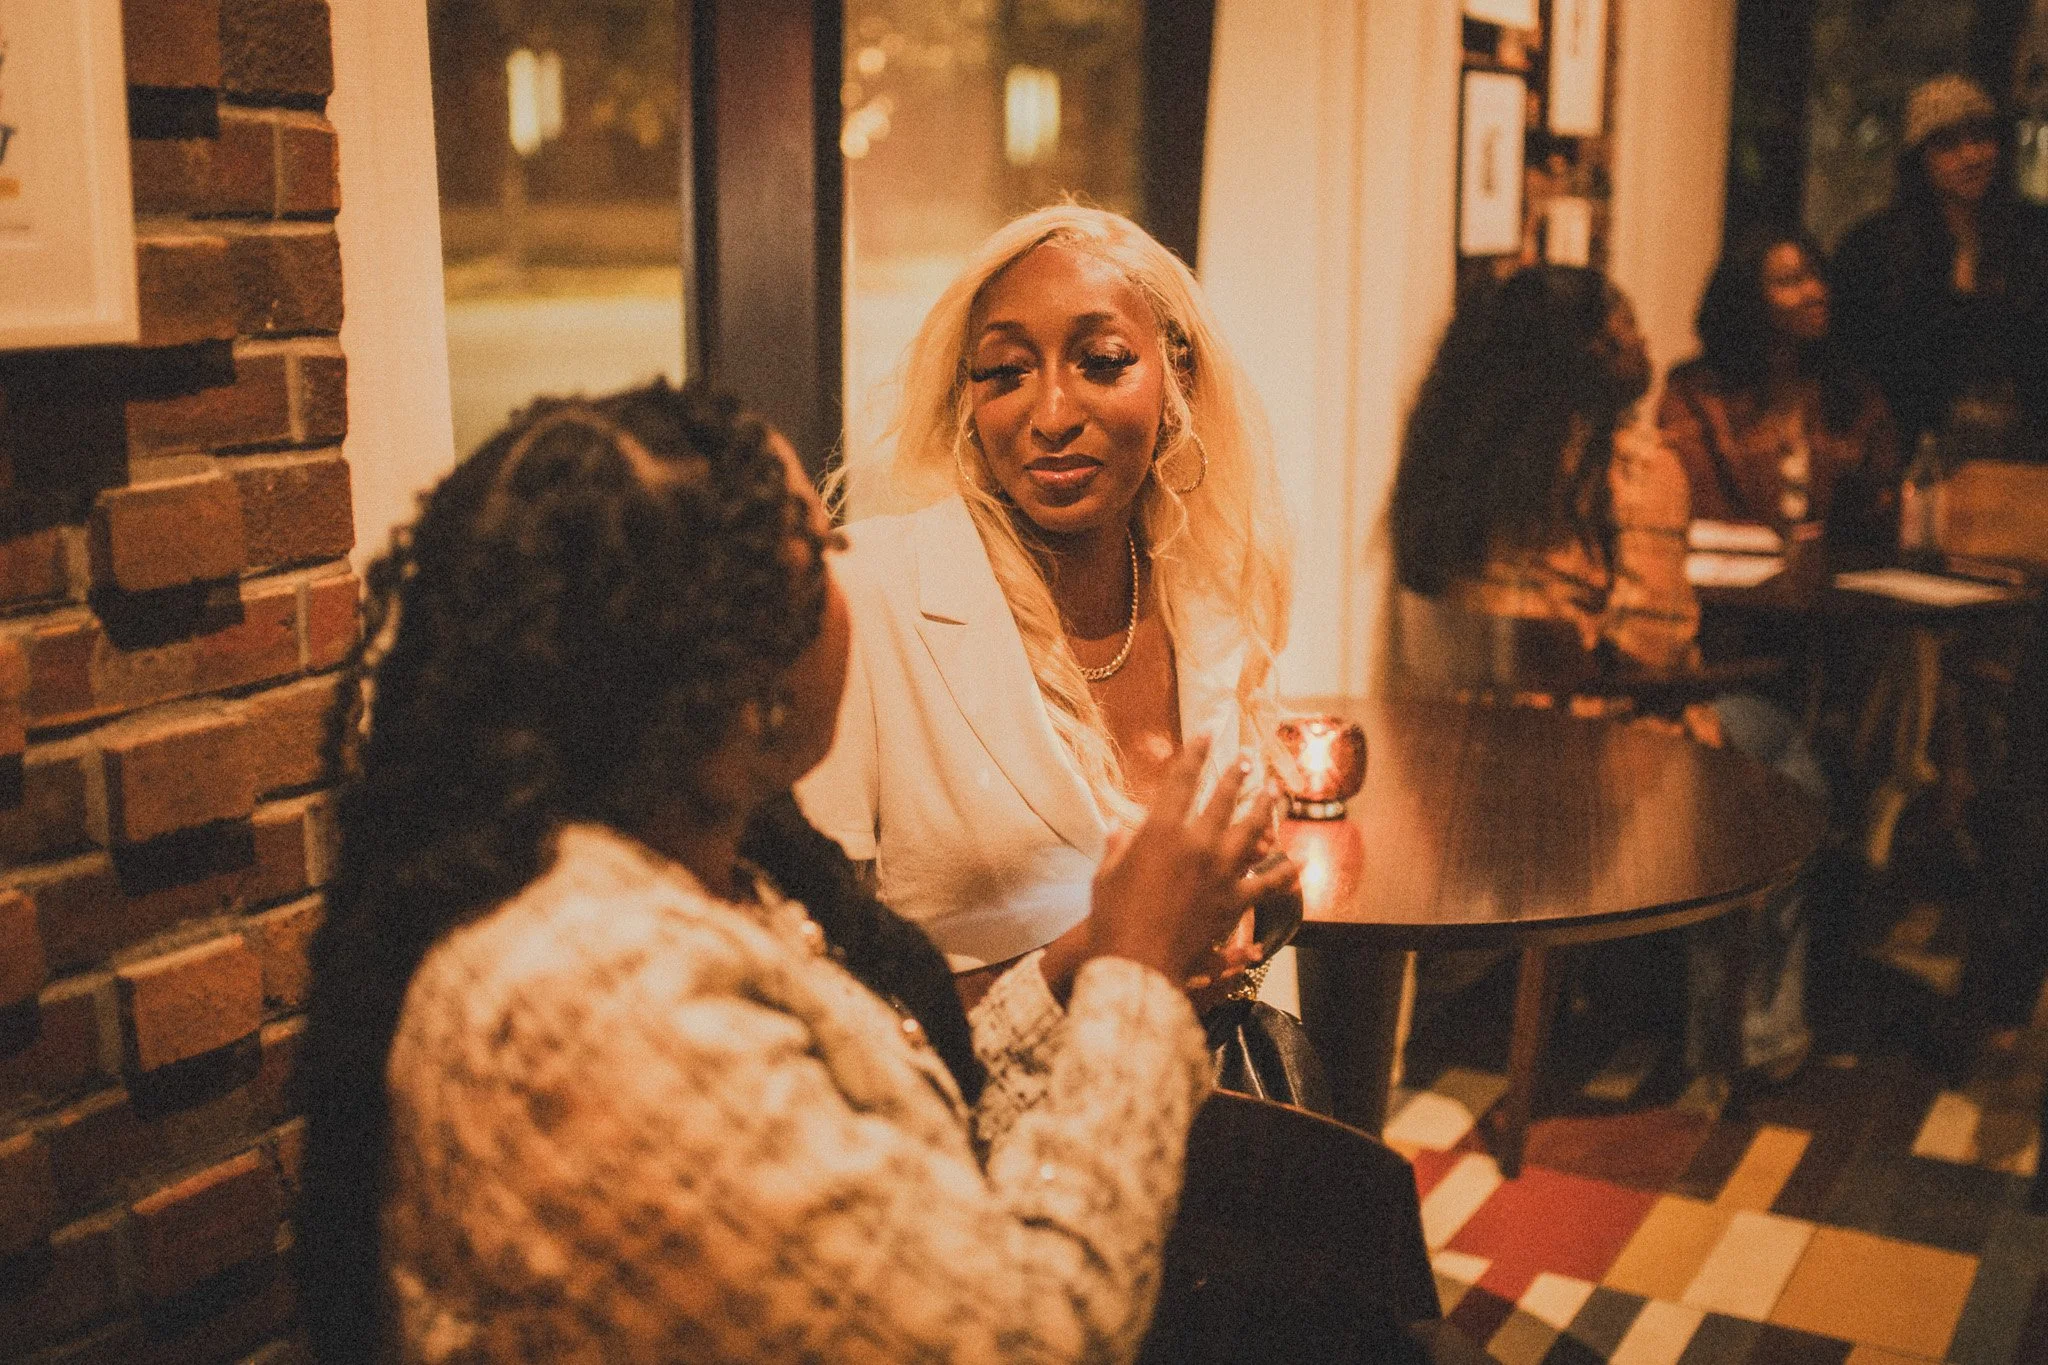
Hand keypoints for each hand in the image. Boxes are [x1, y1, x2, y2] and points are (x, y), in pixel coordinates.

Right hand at [1084, 739, 1296, 985]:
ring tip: (1275, 791)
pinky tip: (1298, 862)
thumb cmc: (1112, 919)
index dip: (1195, 754)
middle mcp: (1197, 844)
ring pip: (1251, 831)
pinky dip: (1284, 873)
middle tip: (1248, 758)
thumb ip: (1117, 848)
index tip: (1207, 734)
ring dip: (1265, 808)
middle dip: (1237, 774)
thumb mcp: (1105, 877)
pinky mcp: (1233, 902)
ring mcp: (1220, 873)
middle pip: (1222, 799)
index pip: (1181, 781)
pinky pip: (1266, 883)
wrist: (1138, 962)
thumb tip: (1118, 828)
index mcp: (1161, 831)